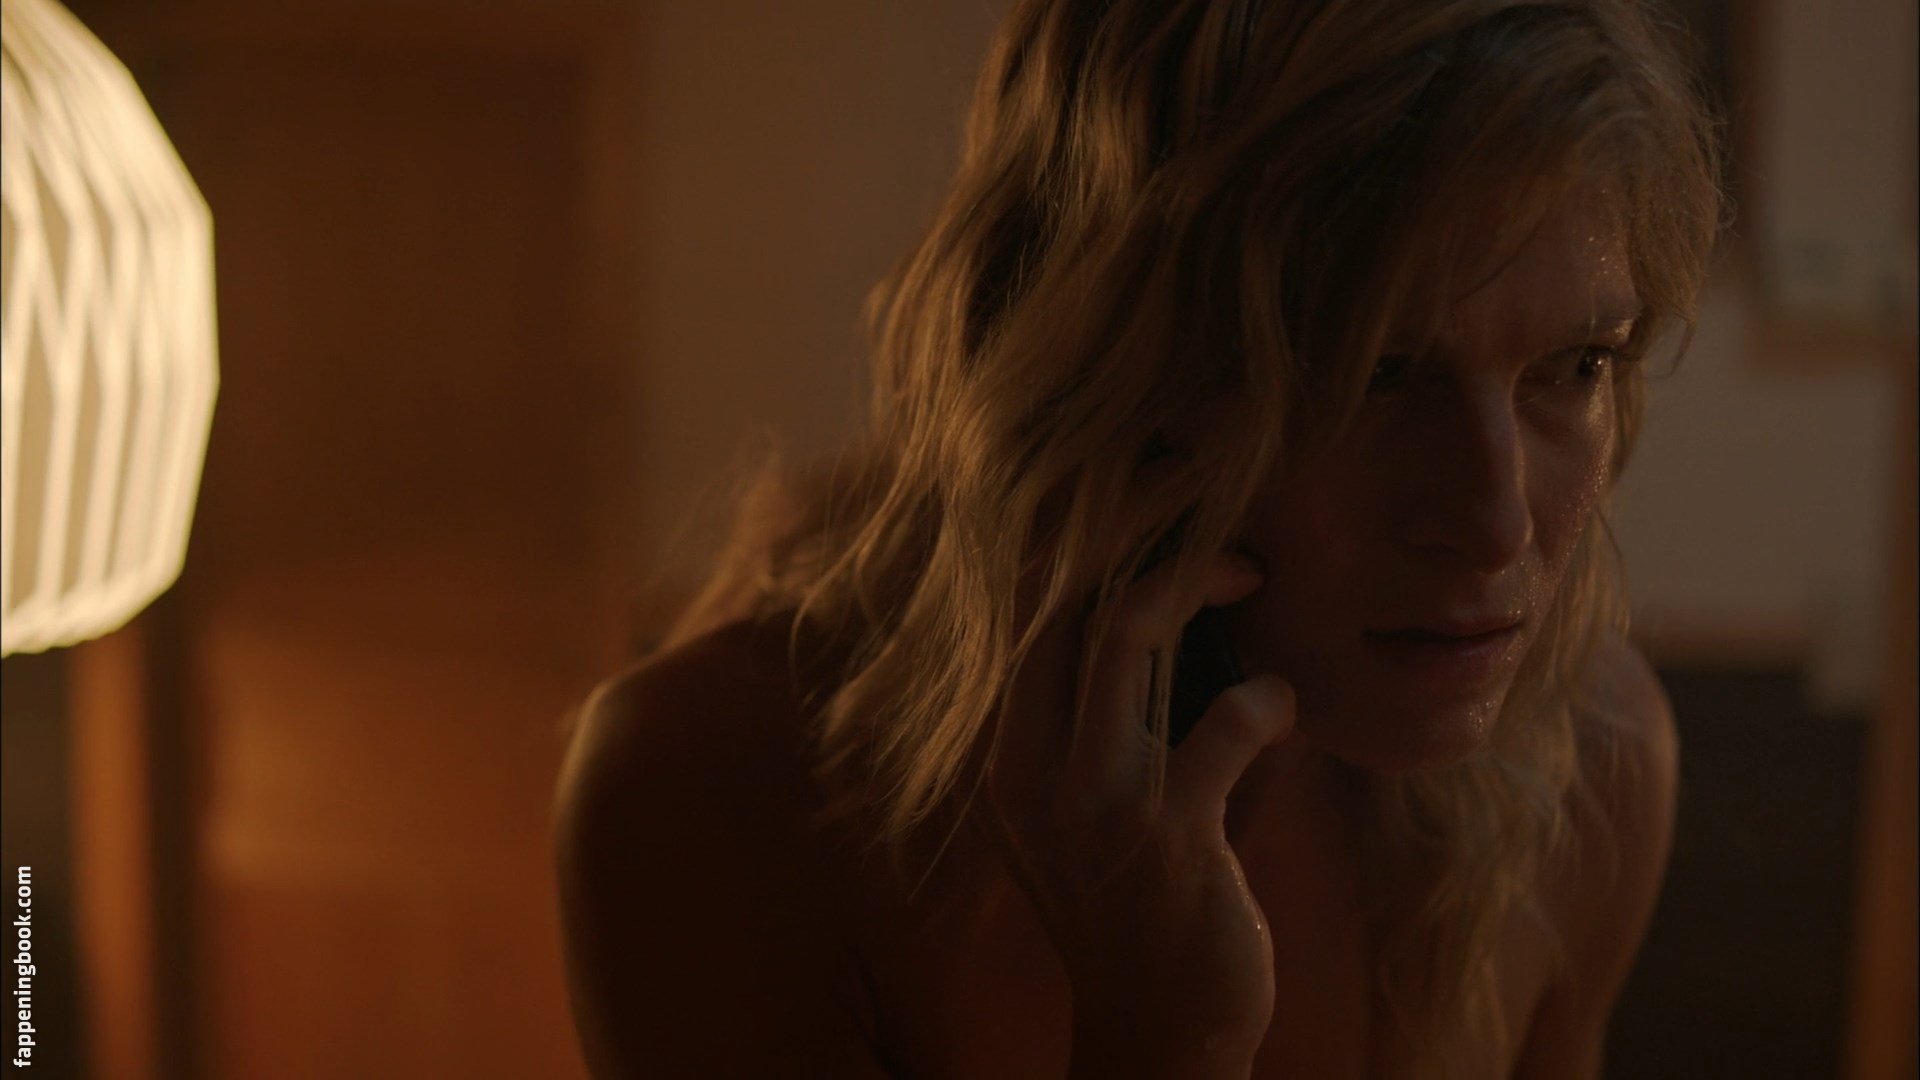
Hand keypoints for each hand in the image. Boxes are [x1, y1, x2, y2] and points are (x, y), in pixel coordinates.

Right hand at [983, 547, 1299, 1060]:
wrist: (1158, 1033)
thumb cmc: (1144, 910)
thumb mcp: (1103, 816)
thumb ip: (1127, 728)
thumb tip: (1195, 624)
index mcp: (1012, 762)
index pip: (1034, 619)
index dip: (1092, 548)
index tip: (1153, 512)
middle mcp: (1035, 769)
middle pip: (1072, 602)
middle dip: (1144, 536)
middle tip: (1215, 524)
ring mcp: (1097, 798)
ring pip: (1127, 631)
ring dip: (1197, 581)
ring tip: (1249, 574)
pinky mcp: (1168, 832)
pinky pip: (1226, 718)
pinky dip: (1267, 697)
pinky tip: (1284, 707)